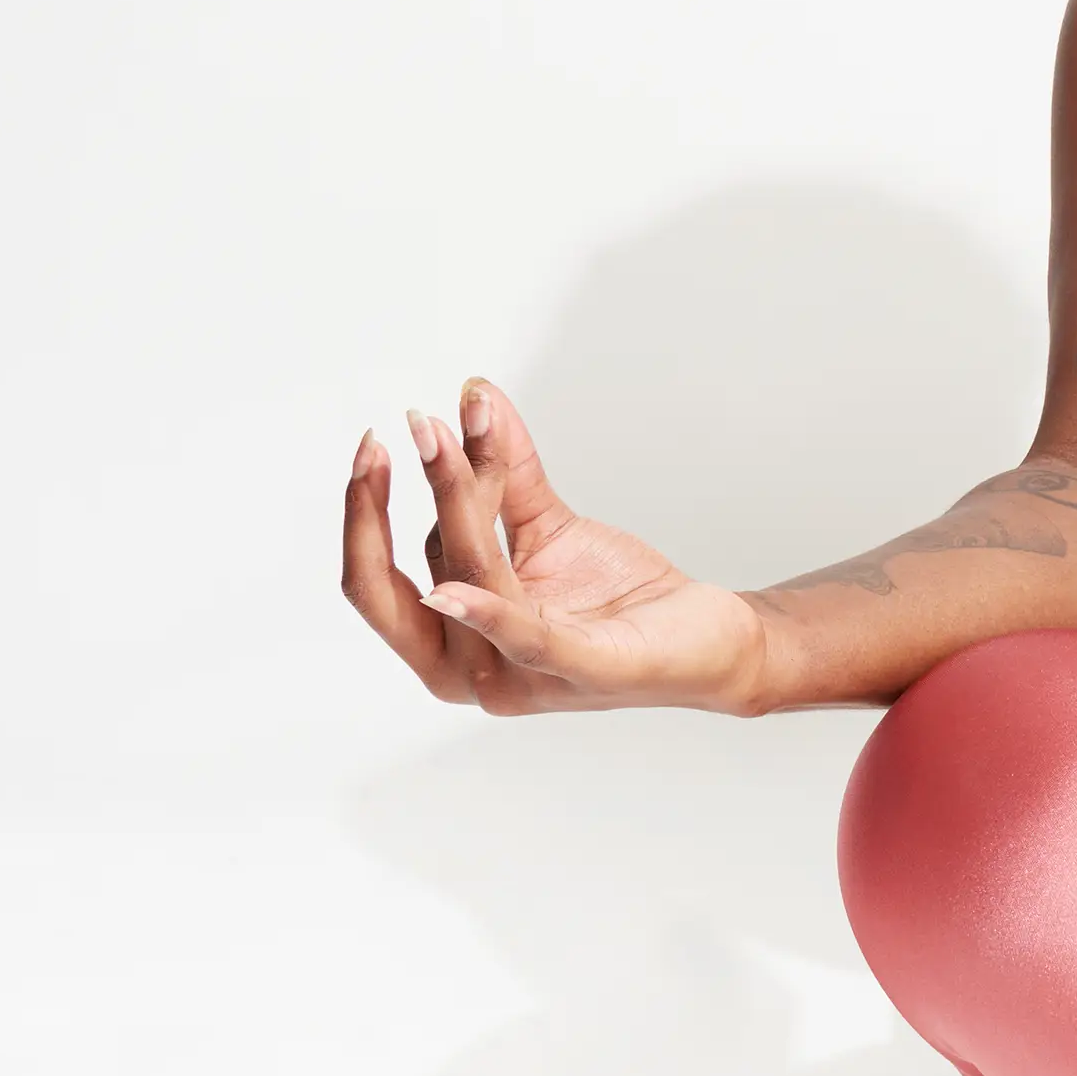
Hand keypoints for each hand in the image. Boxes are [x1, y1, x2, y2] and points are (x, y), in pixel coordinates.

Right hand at [338, 381, 766, 713]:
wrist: (709, 642)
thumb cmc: (617, 597)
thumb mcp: (547, 526)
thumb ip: (503, 472)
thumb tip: (473, 396)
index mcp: (449, 644)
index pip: (379, 580)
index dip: (367, 512)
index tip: (375, 442)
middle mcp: (470, 674)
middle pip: (394, 594)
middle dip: (377, 514)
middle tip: (399, 434)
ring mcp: (522, 679)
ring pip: (471, 578)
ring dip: (459, 501)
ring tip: (461, 434)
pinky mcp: (584, 670)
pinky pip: (525, 639)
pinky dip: (487, 614)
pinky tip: (453, 590)